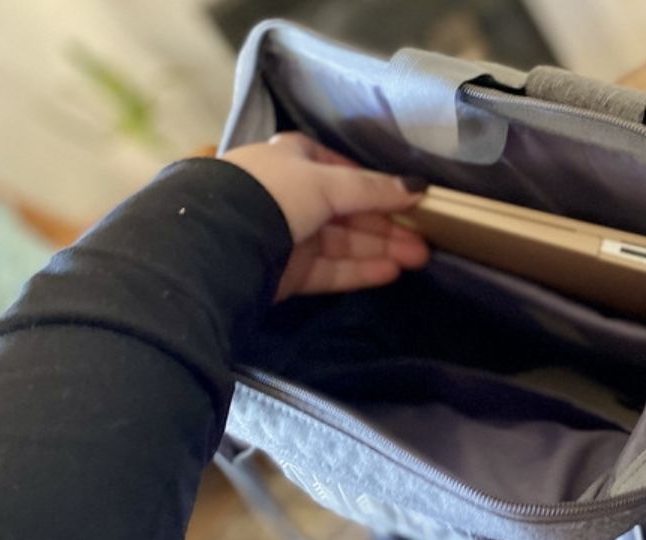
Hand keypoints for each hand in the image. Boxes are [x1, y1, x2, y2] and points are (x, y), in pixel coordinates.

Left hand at [221, 133, 429, 300]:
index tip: (406, 197)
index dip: (373, 182)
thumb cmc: (273, 194)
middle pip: (347, 210)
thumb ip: (374, 189)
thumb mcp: (327, 182)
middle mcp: (290, 196)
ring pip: (343, 242)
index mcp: (291, 160)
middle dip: (386, 224)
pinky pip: (330, 270)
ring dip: (380, 248)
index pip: (340, 168)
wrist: (220, 243)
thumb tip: (419, 187)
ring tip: (418, 258)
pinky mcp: (287, 273)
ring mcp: (288, 236)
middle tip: (425, 239)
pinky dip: (360, 271)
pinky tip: (391, 272)